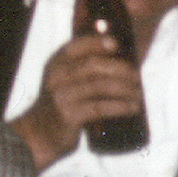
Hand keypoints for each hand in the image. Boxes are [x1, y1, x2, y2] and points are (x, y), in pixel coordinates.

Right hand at [11, 33, 140, 166]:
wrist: (39, 134)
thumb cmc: (61, 105)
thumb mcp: (64, 82)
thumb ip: (81, 67)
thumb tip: (117, 50)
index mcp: (55, 65)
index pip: (76, 46)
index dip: (96, 41)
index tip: (116, 44)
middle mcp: (56, 77)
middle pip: (93, 65)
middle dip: (120, 68)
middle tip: (136, 77)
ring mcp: (62, 96)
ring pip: (100, 86)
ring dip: (125, 89)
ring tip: (138, 94)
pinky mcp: (69, 115)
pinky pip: (100, 108)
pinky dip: (121, 106)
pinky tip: (133, 107)